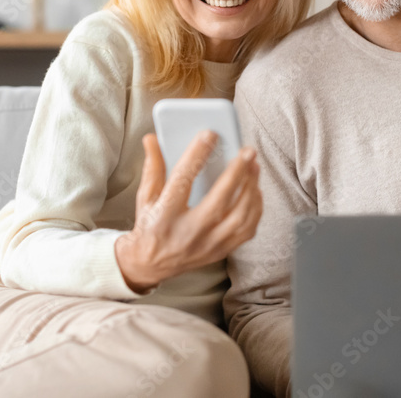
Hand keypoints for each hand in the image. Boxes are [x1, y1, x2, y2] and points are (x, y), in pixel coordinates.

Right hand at [115, 131, 261, 292]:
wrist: (151, 264)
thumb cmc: (150, 224)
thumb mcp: (145, 196)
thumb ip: (152, 167)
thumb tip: (152, 139)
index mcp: (165, 215)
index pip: (182, 181)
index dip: (196, 156)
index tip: (209, 135)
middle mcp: (187, 232)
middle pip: (218, 201)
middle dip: (236, 173)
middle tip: (247, 151)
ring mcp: (207, 245)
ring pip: (239, 217)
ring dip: (251, 189)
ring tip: (254, 166)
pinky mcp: (221, 251)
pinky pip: (247, 230)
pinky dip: (255, 208)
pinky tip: (255, 190)